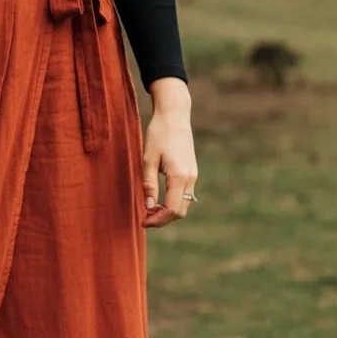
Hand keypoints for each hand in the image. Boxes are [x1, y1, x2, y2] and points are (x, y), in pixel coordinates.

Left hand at [141, 104, 197, 228]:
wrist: (174, 115)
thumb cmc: (158, 134)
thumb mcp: (148, 159)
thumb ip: (149, 185)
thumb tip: (149, 208)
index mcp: (179, 176)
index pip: (172, 209)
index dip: (157, 220)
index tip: (143, 221)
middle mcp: (190, 178)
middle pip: (180, 211)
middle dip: (163, 220)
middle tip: (145, 219)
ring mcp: (193, 175)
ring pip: (184, 205)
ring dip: (168, 212)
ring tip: (150, 210)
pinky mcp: (192, 172)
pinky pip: (185, 196)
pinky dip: (174, 203)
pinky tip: (159, 201)